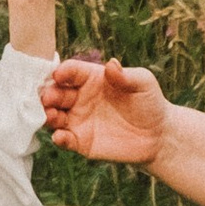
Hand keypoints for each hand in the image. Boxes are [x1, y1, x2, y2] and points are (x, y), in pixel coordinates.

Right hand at [40, 54, 169, 165]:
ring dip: (48, 115)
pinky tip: (60, 137)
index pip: (71, 72)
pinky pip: (65, 139)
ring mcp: (78, 120)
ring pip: (54, 116)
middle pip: (56, 93)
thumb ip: (126, 75)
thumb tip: (111, 64)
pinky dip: (59, 138)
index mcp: (91, 79)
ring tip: (51, 116)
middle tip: (46, 98)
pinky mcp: (81, 142)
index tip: (59, 75)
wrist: (158, 135)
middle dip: (48, 94)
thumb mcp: (143, 83)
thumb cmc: (149, 102)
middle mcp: (79, 98)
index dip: (63, 72)